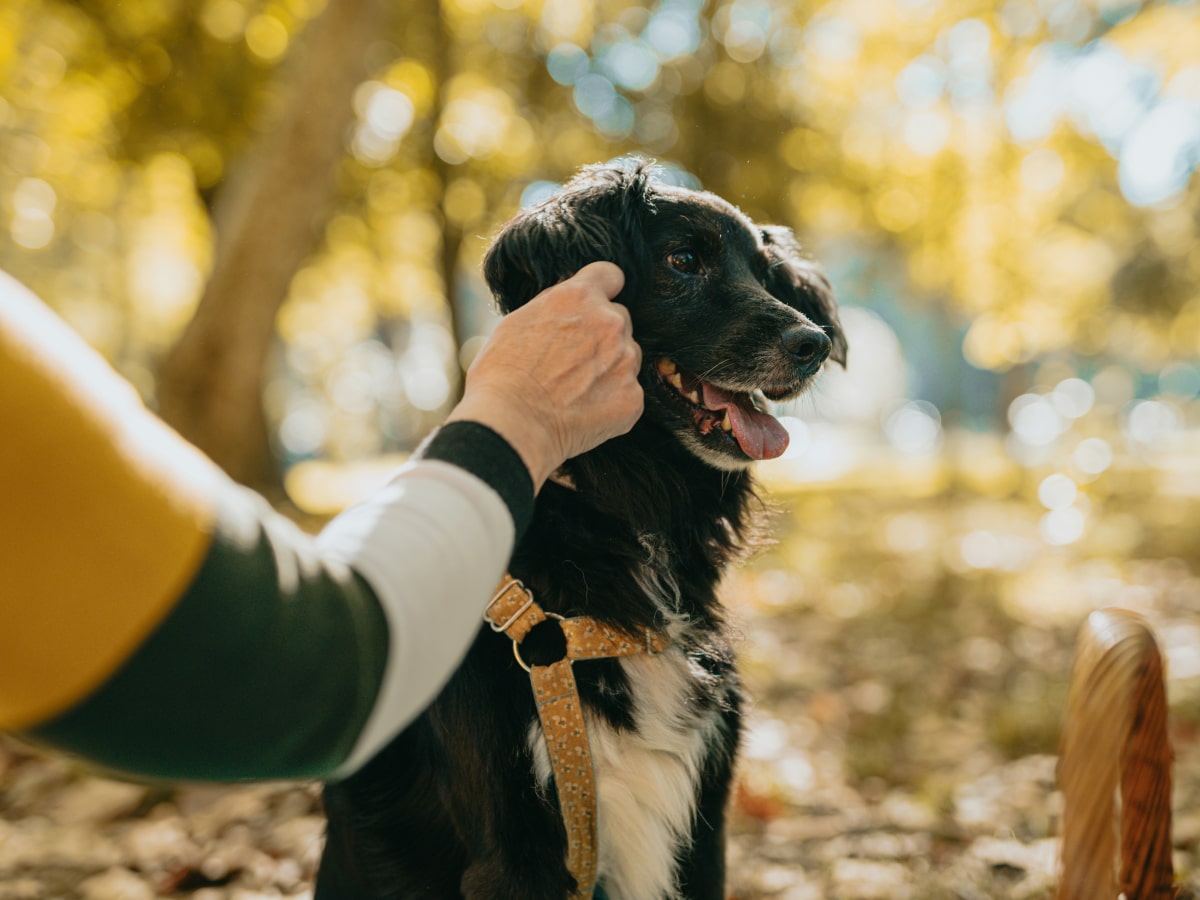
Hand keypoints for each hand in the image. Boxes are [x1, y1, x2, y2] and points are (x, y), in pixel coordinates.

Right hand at [445, 262, 642, 490]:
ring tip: (575, 392)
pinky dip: (612, 404)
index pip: (610, 275)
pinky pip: (628, 394)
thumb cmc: (501, 375)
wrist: (511, 423)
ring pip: (627, 358)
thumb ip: (553, 308)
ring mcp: (626, 361)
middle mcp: (610, 322)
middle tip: (574, 361)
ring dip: (609, 369)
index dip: (604, 289)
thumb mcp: (517, 322)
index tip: (598, 302)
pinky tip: (583, 413)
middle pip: (619, 320)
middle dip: (602, 336)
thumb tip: (566, 305)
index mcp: (579, 297)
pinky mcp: (633, 397)